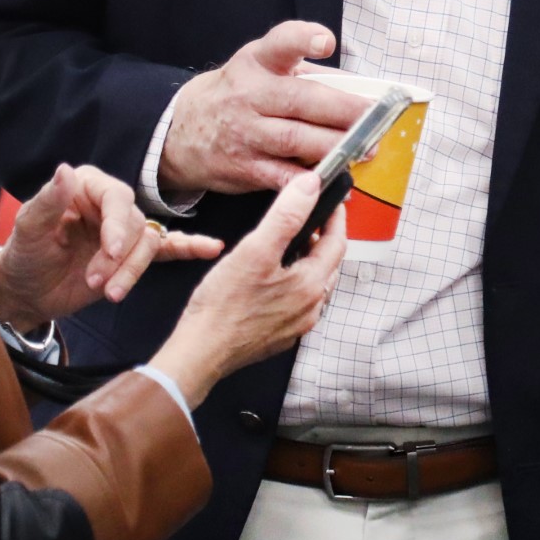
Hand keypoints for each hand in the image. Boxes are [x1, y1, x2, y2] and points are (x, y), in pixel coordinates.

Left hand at [0, 163, 220, 332]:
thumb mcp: (29, 229)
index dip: (119, 225)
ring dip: (132, 271)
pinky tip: (212, 247)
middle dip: (121, 258)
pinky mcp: (133, 255)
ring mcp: (125, 231)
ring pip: (149, 244)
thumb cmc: (24, 255)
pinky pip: (168, 247)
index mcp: (87, 187)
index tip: (111, 252)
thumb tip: (65, 169)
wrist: (26, 291)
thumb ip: (48, 201)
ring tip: (108, 293)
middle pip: (138, 225)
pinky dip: (189, 246)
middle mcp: (110, 205)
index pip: (118, 198)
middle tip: (96, 282)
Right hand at [151, 171, 346, 405]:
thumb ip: (286, 216)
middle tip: (309, 220)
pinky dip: (294, 284)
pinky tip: (274, 278)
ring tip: (290, 245)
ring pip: (314, 285)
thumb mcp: (255, 250)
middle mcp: (311, 308)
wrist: (201, 352)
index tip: (332, 201)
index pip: (338, 243)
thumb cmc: (223, 306)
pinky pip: (298, 303)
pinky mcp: (281, 335)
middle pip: (328, 264)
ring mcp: (297, 325)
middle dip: (323, 239)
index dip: (336, 218)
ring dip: (308, 262)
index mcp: (311, 285)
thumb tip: (309, 187)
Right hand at [158, 22, 364, 195]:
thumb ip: (307, 74)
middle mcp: (248, 96)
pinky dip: (313, 181)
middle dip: (343, 109)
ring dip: (336, 146)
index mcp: (256, 63)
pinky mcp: (246, 168)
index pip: (279, 43)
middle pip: (300, 100)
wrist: (182, 133)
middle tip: (374, 117)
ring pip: (296, 140)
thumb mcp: (261, 69)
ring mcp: (245, 133)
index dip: (303, 39)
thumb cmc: (238, 95)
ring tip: (366, 148)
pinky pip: (284, 176)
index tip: (325, 42)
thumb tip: (359, 89)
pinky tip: (339, 180)